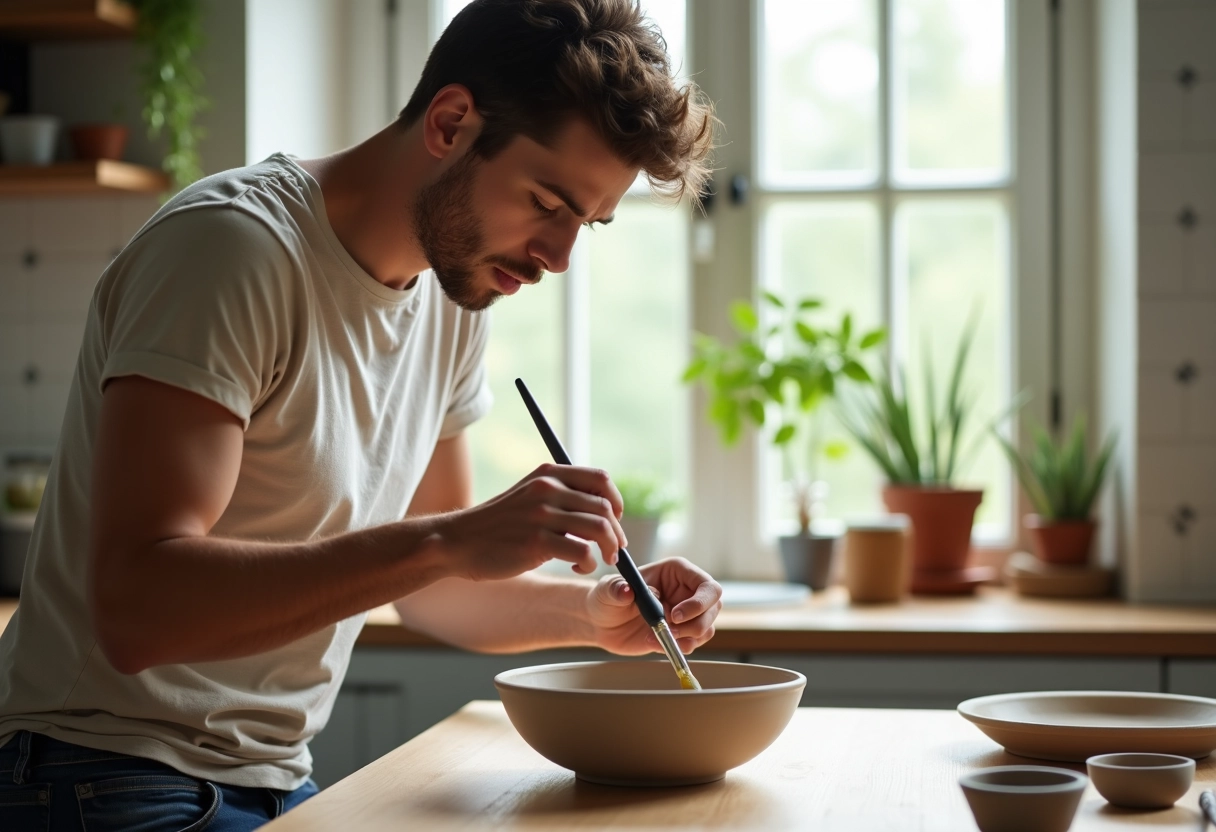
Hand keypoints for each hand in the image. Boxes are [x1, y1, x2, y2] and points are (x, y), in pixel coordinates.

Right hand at [431, 463, 627, 580]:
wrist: (458, 541)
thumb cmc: (499, 525)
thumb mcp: (529, 496)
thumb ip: (560, 496)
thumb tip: (603, 511)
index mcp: (548, 474)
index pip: (600, 479)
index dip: (615, 501)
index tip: (614, 520)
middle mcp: (547, 489)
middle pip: (604, 507)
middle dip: (616, 532)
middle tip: (614, 550)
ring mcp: (541, 515)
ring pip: (599, 528)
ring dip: (608, 549)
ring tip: (601, 560)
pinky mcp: (536, 543)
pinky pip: (582, 552)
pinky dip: (589, 563)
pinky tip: (579, 567)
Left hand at [587, 557, 722, 655]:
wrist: (601, 623)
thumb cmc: (607, 598)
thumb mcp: (608, 590)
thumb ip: (616, 589)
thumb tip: (627, 592)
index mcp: (677, 572)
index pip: (707, 586)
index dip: (698, 602)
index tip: (675, 616)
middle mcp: (687, 591)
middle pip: (713, 608)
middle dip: (695, 624)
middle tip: (669, 630)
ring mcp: (686, 614)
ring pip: (707, 628)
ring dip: (687, 638)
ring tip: (658, 636)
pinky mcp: (680, 633)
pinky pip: (694, 643)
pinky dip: (678, 648)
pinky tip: (654, 643)